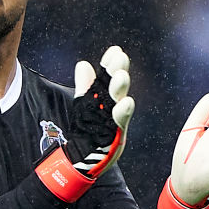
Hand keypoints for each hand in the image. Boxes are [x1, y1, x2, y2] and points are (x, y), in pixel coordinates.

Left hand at [36, 46, 134, 201]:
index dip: (111, 65)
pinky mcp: (115, 136)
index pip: (108, 78)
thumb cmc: (87, 129)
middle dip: (118, 72)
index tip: (114, 50)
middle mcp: (112, 108)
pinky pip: (119, 123)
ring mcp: (115, 121)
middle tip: (120, 57)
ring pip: (119, 102)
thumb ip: (86, 86)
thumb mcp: (85, 105)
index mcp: (105, 99)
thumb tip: (83, 64)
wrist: (82, 158)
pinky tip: (127, 102)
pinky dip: (123, 112)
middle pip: (116, 87)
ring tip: (121, 76)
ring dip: (121, 90)